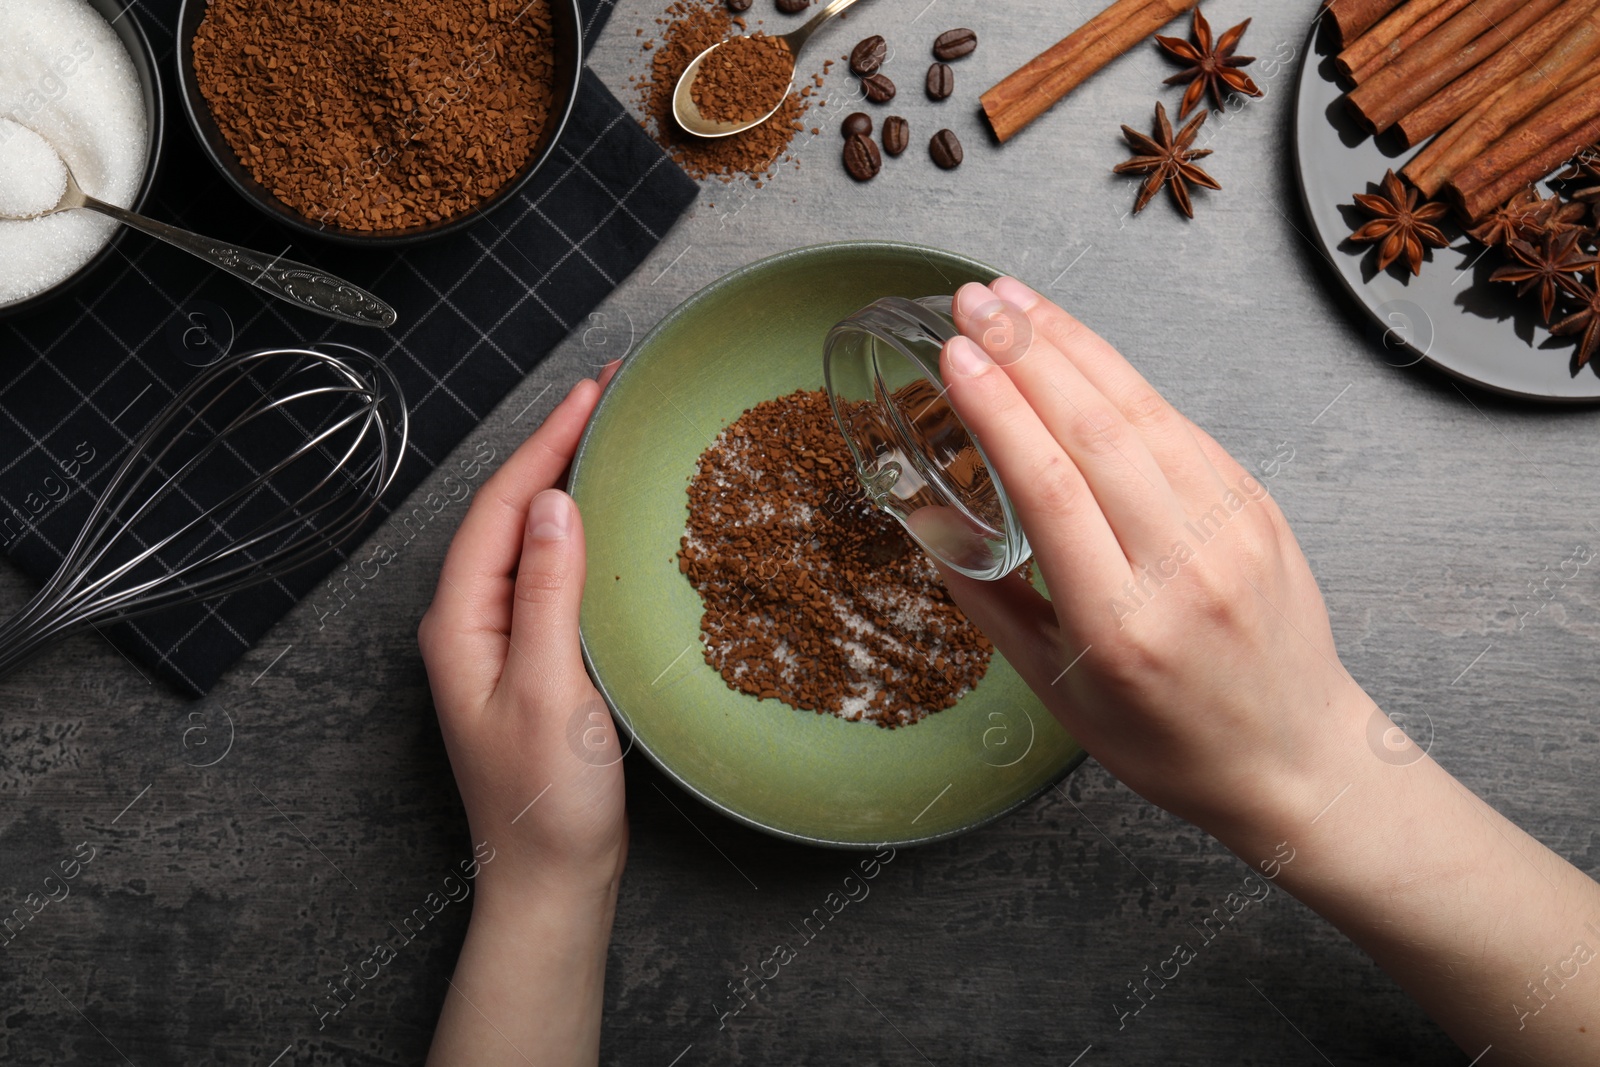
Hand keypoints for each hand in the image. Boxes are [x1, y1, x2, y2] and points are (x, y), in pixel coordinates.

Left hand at [418, 366, 626, 900]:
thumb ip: (547, 595)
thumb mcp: (548, 690)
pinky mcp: (534, 659)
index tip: (591, 391)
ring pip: (533, 540)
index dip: (546, 443)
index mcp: (460, 622)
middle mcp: (472, 622)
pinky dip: (583, 535)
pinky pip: (553, 576)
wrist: (550, 878)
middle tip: (611, 396)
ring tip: (614, 437)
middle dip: (556, 447)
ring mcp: (501, 640)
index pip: (502, 507)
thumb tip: (557, 504)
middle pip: (512, 513)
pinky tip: (613, 524)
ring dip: (569, 484)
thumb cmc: (545, 800)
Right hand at [935, 278, 1364, 841]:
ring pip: (1142, 411)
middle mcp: (1183, 567)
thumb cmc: (1172, 741)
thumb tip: (934, 529)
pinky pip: (1179, 426)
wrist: (1295, 757)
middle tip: (973, 302)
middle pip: (1096, 432)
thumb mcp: (1059, 694)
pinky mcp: (1256, 506)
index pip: (1051, 488)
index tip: (954, 357)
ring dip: (1072, 344)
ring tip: (1014, 301)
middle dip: (1026, 352)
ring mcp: (1231, 529)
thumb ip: (993, 607)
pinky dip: (1121, 378)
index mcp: (1120, 626)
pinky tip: (1079, 348)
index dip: (998, 410)